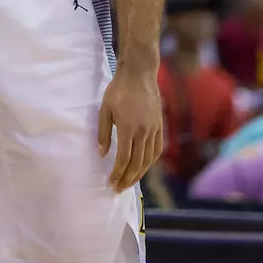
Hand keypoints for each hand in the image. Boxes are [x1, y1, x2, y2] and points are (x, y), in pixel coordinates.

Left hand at [98, 68, 162, 190]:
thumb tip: (102, 154)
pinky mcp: (160, 126)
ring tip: (129, 182)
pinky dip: (150, 162)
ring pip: (149, 159)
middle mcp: (144, 132)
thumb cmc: (119, 90)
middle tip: (119, 189)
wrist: (139, 74)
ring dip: (139, 174)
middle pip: (137, 163)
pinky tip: (143, 167)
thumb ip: (103, 133)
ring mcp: (154, 129)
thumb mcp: (105, 109)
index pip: (124, 159)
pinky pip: (157, 150)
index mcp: (129, 128)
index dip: (117, 173)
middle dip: (127, 179)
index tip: (111, 183)